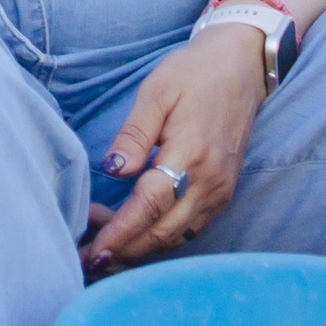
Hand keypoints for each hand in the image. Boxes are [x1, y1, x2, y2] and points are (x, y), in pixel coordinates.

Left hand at [81, 24, 266, 273]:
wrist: (240, 66)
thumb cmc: (193, 73)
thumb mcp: (156, 90)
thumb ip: (134, 133)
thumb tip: (112, 169)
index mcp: (192, 154)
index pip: (149, 206)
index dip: (118, 232)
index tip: (90, 250)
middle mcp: (211, 182)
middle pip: (163, 233)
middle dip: (123, 251)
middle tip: (84, 258)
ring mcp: (221, 191)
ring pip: (177, 238)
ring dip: (139, 250)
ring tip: (101, 252)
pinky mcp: (223, 193)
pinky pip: (189, 229)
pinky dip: (160, 240)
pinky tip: (134, 237)